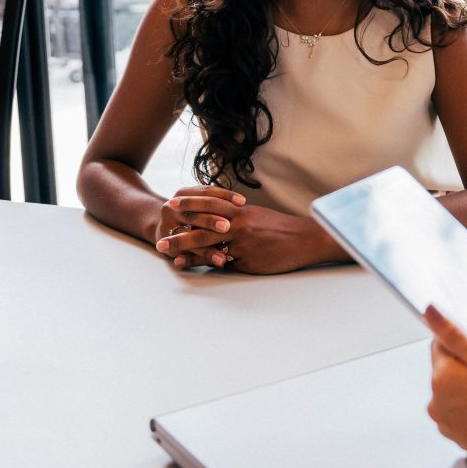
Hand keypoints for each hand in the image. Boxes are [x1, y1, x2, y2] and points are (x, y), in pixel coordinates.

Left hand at [156, 188, 345, 273]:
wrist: (305, 239)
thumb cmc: (282, 229)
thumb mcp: (258, 217)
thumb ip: (239, 218)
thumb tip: (223, 221)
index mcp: (241, 210)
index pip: (210, 203)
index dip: (190, 203)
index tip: (174, 203)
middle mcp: (238, 222)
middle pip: (202, 222)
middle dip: (179, 226)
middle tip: (161, 231)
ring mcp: (241, 240)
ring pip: (206, 241)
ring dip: (184, 246)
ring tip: (167, 251)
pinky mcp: (246, 257)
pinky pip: (220, 260)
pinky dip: (202, 262)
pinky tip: (190, 265)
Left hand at [425, 305, 466, 467]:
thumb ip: (454, 334)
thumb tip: (429, 312)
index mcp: (441, 377)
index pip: (440, 344)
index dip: (465, 346)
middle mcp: (436, 400)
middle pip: (448, 369)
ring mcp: (446, 421)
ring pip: (457, 391)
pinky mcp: (457, 436)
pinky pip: (463, 411)